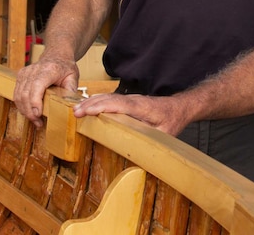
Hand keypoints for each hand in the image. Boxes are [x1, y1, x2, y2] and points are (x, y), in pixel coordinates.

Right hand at [13, 56, 79, 126]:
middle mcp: (34, 70)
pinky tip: (29, 112)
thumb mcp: (73, 77)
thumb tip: (71, 106)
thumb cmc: (65, 67)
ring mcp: (25, 72)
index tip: (38, 115)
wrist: (57, 55)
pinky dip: (21, 105)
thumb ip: (71, 91)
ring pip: (18, 95)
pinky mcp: (20, 76)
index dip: (35, 102)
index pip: (37, 86)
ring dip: (25, 111)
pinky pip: (16, 94)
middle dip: (30, 112)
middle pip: (25, 94)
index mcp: (49, 70)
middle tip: (38, 123)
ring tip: (35, 120)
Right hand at [73, 93, 188, 135]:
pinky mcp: (128, 102)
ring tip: (75, 110)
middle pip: (109, 99)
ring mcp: (130, 99)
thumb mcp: (164, 134)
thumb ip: (150, 141)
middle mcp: (133, 100)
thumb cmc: (172, 120)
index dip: (101, 107)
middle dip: (90, 104)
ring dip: (91, 102)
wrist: (179, 107)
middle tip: (74, 113)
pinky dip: (97, 102)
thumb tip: (136, 154)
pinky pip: (110, 100)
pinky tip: (87, 107)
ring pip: (108, 98)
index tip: (86, 111)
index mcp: (141, 107)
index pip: (118, 104)